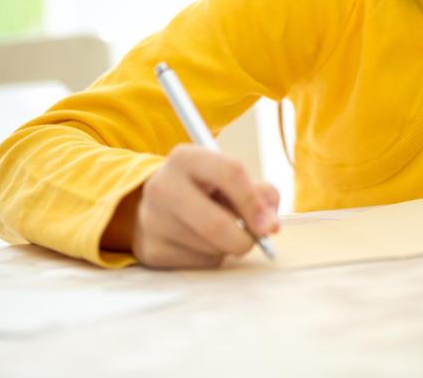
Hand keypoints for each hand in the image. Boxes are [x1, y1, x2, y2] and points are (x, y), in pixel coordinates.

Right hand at [105, 145, 280, 268]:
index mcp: (186, 158)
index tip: (270, 225)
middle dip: (245, 238)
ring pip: (210, 247)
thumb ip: (261, 193)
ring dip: (229, 247)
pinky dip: (212, 258)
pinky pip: (198, 263)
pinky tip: (203, 243)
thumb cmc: (207, 189)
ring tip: (222, 232)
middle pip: (216, 224)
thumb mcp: (233, 179)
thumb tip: (270, 225)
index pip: (230, 173)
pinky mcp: (152, 249)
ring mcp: (152, 220)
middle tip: (256, 240)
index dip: (255, 202)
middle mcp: (162, 186)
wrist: (159, 206)